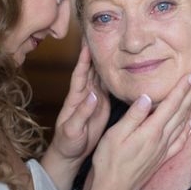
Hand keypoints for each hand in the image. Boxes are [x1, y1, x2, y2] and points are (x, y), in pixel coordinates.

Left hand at [51, 42, 109, 164]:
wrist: (71, 154)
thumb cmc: (67, 142)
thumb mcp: (72, 129)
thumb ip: (82, 113)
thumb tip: (93, 96)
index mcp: (75, 97)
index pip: (80, 73)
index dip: (83, 58)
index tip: (88, 43)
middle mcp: (85, 94)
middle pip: (91, 69)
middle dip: (96, 52)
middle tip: (102, 35)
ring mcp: (95, 98)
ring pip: (101, 75)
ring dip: (106, 61)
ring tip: (114, 45)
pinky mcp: (103, 105)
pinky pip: (109, 86)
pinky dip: (114, 75)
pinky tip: (122, 66)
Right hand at [90, 71, 190, 189]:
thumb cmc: (110, 161)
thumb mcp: (115, 135)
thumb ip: (133, 116)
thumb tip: (146, 96)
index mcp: (151, 131)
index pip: (171, 104)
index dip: (182, 89)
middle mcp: (161, 139)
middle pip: (181, 112)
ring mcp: (163, 149)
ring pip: (183, 124)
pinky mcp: (162, 158)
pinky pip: (180, 140)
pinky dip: (189, 129)